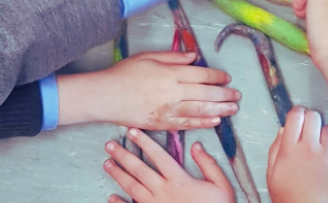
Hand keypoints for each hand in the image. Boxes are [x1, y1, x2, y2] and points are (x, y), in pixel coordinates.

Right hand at [56, 52, 240, 129]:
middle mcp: (172, 92)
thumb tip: (194, 57)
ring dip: (220, 109)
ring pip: (200, 110)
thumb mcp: (148, 57)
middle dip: (224, 94)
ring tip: (233, 109)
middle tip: (237, 95)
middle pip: (206, 93)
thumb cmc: (125, 74)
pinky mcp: (161, 123)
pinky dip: (203, 123)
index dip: (217, 76)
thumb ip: (174, 57)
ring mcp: (168, 110)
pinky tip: (215, 121)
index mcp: (170, 73)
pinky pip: (187, 124)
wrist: (105, 96)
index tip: (226, 77)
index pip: (201, 74)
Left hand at [104, 129, 233, 202]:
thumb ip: (208, 164)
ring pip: (132, 188)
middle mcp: (164, 192)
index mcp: (179, 181)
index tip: (132, 131)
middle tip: (109, 145)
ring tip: (107, 164)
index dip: (144, 142)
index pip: (158, 156)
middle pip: (139, 170)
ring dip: (118, 175)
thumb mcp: (221, 185)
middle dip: (123, 156)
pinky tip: (111, 198)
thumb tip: (197, 146)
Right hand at [267, 107, 327, 202]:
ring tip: (320, 148)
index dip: (297, 113)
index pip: (295, 116)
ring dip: (325, 136)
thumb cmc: (290, 200)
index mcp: (290, 150)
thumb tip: (282, 131)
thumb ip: (275, 149)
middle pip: (314, 116)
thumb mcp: (272, 175)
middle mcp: (309, 149)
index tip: (298, 116)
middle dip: (311, 120)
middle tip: (309, 129)